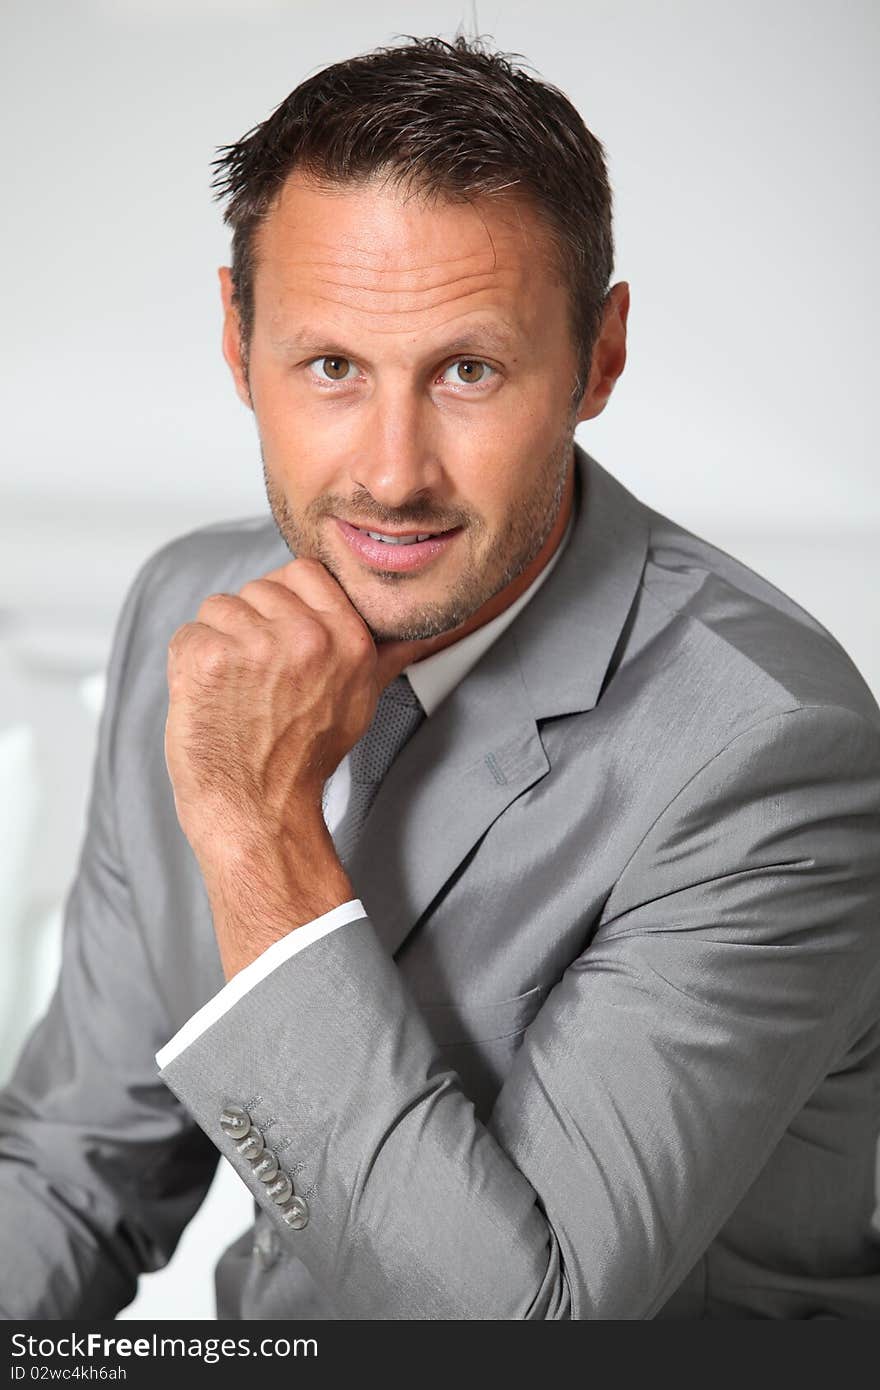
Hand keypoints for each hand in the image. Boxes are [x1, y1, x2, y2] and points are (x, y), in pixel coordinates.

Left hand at [164, 555, 426, 861]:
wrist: (259, 809)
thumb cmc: (305, 758)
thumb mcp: (363, 699)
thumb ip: (390, 653)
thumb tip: (435, 629)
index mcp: (348, 639)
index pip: (303, 572)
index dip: (283, 601)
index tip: (277, 639)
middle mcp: (306, 637)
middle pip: (257, 588)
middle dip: (249, 626)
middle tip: (256, 679)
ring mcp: (255, 645)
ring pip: (219, 607)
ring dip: (217, 643)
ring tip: (233, 690)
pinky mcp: (209, 658)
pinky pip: (188, 633)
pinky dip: (188, 663)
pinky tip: (209, 697)